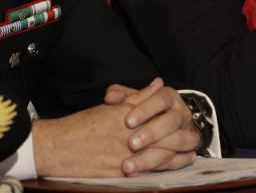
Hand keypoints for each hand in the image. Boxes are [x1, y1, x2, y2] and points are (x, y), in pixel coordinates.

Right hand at [33, 78, 199, 176]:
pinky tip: (170, 169)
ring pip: (162, 155)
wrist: (58, 147)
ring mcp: (127, 154)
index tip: (189, 123)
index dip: (180, 121)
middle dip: (185, 139)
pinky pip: (149, 172)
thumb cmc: (83, 126)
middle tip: (196, 140)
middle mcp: (132, 133)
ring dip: (179, 156)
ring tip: (189, 155)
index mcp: (131, 115)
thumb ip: (138, 96)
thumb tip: (158, 84)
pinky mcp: (121, 172)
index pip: (163, 117)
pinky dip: (163, 170)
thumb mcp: (113, 106)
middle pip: (168, 136)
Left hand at [104, 79, 201, 173]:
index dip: (145, 110)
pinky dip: (158, 168)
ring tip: (129, 165)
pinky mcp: (184, 151)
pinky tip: (137, 173)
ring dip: (154, 155)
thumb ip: (120, 96)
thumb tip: (111, 98)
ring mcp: (186, 132)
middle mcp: (180, 113)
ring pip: (178, 142)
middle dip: (152, 133)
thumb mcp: (132, 99)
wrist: (161, 124)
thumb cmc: (142, 110)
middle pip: (171, 121)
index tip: (128, 121)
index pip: (160, 99)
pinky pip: (176, 161)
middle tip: (131, 144)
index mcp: (169, 97)